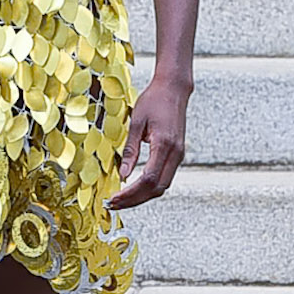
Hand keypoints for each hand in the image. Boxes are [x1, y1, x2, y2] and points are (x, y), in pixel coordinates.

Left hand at [109, 78, 188, 209]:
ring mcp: (179, 155)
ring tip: (122, 200)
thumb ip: (131, 150)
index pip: (148, 179)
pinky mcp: (177, 155)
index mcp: (165, 145)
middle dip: (135, 200)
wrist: (174, 89)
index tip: (114, 198)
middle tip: (114, 204)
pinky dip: (149, 187)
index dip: (131, 193)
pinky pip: (164, 178)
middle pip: (157, 189)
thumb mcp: (137, 122)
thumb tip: (123, 174)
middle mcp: (176, 154)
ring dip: (142, 196)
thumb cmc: (154, 100)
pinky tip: (134, 188)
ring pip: (162, 186)